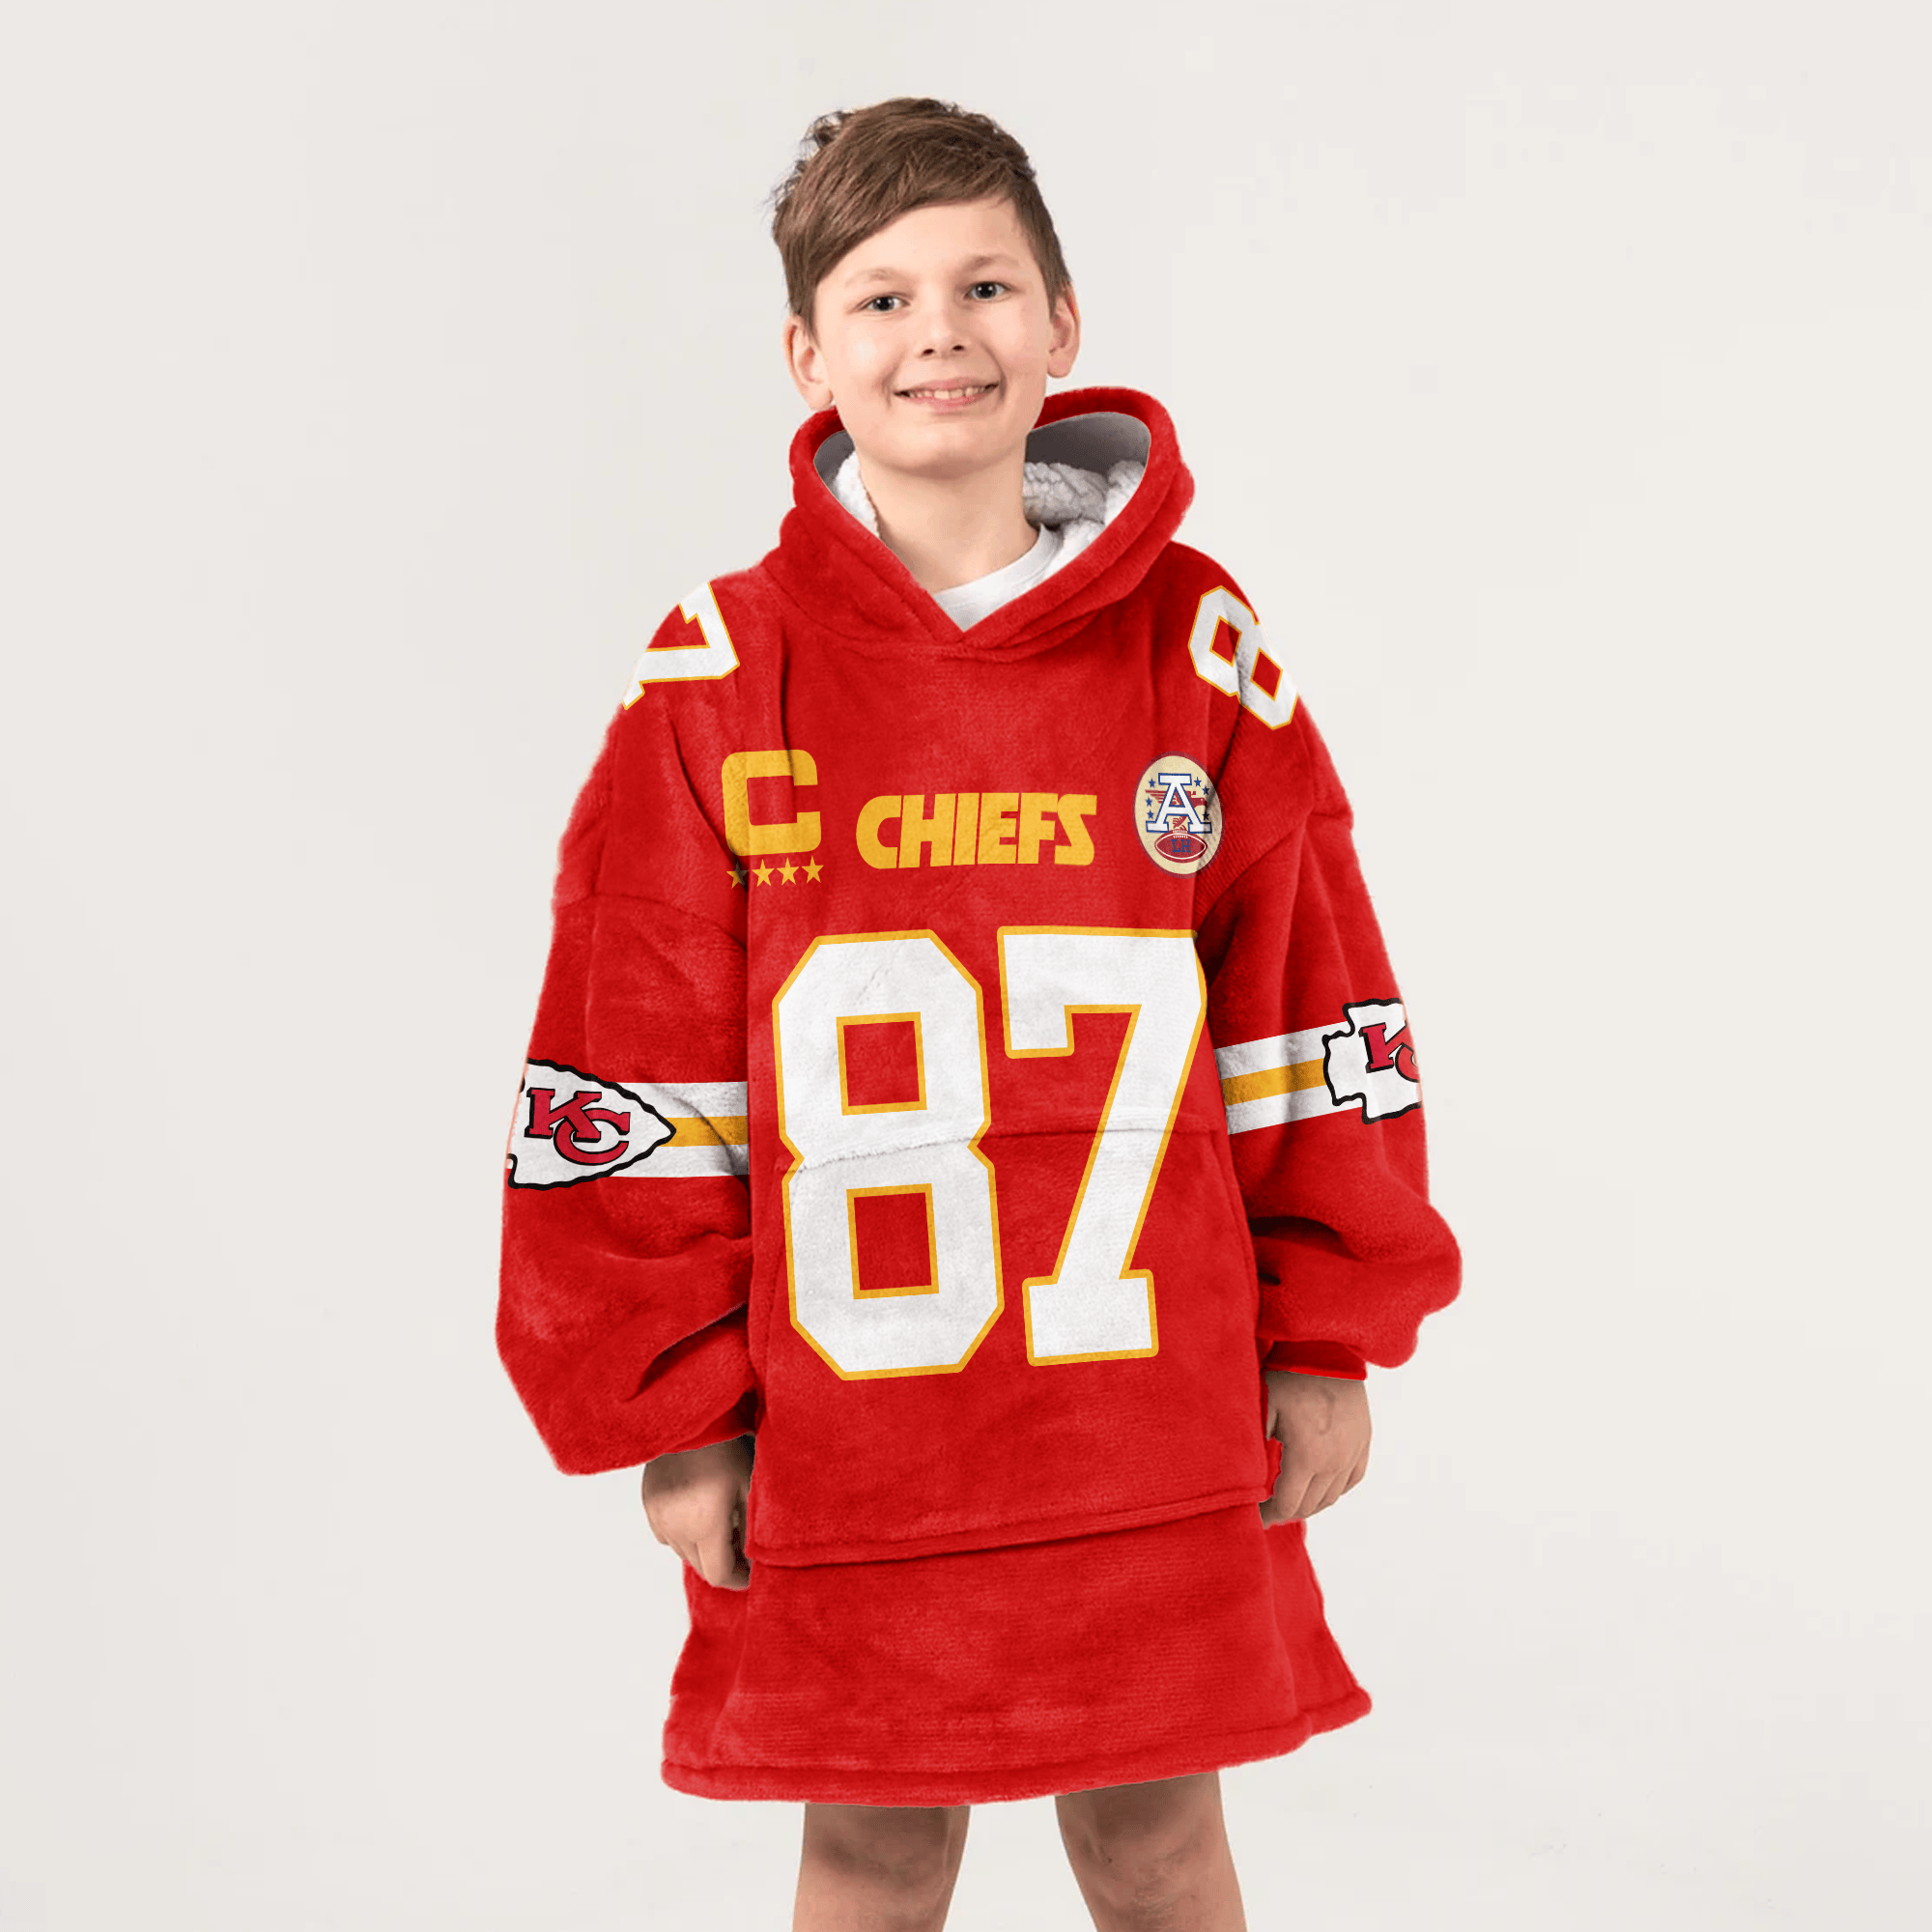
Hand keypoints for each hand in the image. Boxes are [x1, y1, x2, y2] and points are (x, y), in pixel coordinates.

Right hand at [641, 1435, 753, 1589]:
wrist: (692, 1418)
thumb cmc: (727, 1448)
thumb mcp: (749, 1489)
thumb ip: (751, 1531)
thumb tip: (755, 1560)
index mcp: (704, 1526)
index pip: (719, 1575)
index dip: (739, 1578)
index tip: (752, 1571)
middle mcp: (676, 1528)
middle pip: (700, 1567)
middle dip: (723, 1562)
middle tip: (742, 1544)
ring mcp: (659, 1517)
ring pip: (683, 1551)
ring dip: (702, 1548)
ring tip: (722, 1523)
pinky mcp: (649, 1504)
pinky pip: (667, 1533)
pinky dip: (684, 1533)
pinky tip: (699, 1511)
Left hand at [1259, 1370, 1370, 1524]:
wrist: (1327, 1351)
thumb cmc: (1288, 1377)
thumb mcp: (1263, 1410)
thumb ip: (1254, 1448)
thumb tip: (1244, 1479)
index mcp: (1308, 1456)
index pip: (1288, 1505)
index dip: (1269, 1515)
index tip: (1255, 1517)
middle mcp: (1335, 1461)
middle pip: (1309, 1506)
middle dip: (1286, 1511)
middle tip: (1268, 1508)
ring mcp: (1353, 1453)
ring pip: (1331, 1497)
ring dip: (1309, 1502)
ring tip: (1289, 1497)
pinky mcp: (1364, 1442)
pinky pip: (1351, 1480)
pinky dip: (1333, 1489)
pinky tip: (1317, 1484)